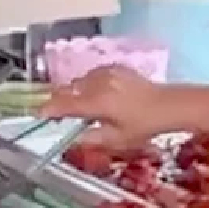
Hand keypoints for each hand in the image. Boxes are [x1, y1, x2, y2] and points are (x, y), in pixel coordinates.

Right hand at [42, 66, 176, 150]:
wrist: (169, 105)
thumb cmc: (144, 125)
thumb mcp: (117, 139)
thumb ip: (91, 138)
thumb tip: (73, 138)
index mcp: (98, 102)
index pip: (65, 104)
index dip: (50, 110)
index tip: (40, 115)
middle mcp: (100, 84)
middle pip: (69, 89)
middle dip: (60, 100)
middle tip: (59, 113)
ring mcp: (108, 73)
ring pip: (81, 80)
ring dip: (76, 91)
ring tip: (82, 105)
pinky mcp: (117, 68)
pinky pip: (94, 75)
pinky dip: (90, 83)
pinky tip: (98, 94)